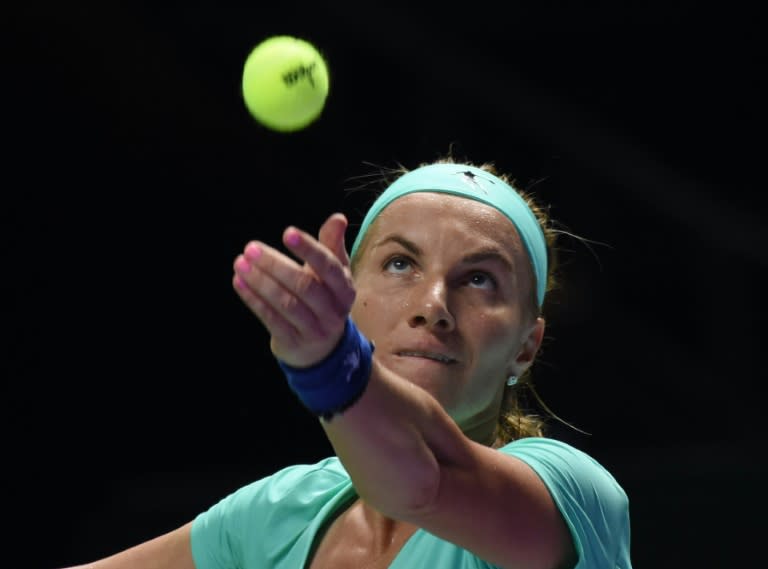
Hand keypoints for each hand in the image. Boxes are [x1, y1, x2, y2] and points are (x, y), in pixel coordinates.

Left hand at [232, 213, 354, 367]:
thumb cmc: (324, 299)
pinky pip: (271, 320)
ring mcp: (314, 330)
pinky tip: (239, 282)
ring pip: (286, 304)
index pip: (329, 267)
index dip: (309, 250)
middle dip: (275, 265)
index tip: (288, 233)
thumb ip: (332, 245)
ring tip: (240, 263)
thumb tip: (338, 218)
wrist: (321, 348)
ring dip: (260, 282)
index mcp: (345, 289)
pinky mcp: (293, 342)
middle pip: (304, 286)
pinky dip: (254, 300)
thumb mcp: (333, 274)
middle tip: (251, 248)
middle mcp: (333, 311)